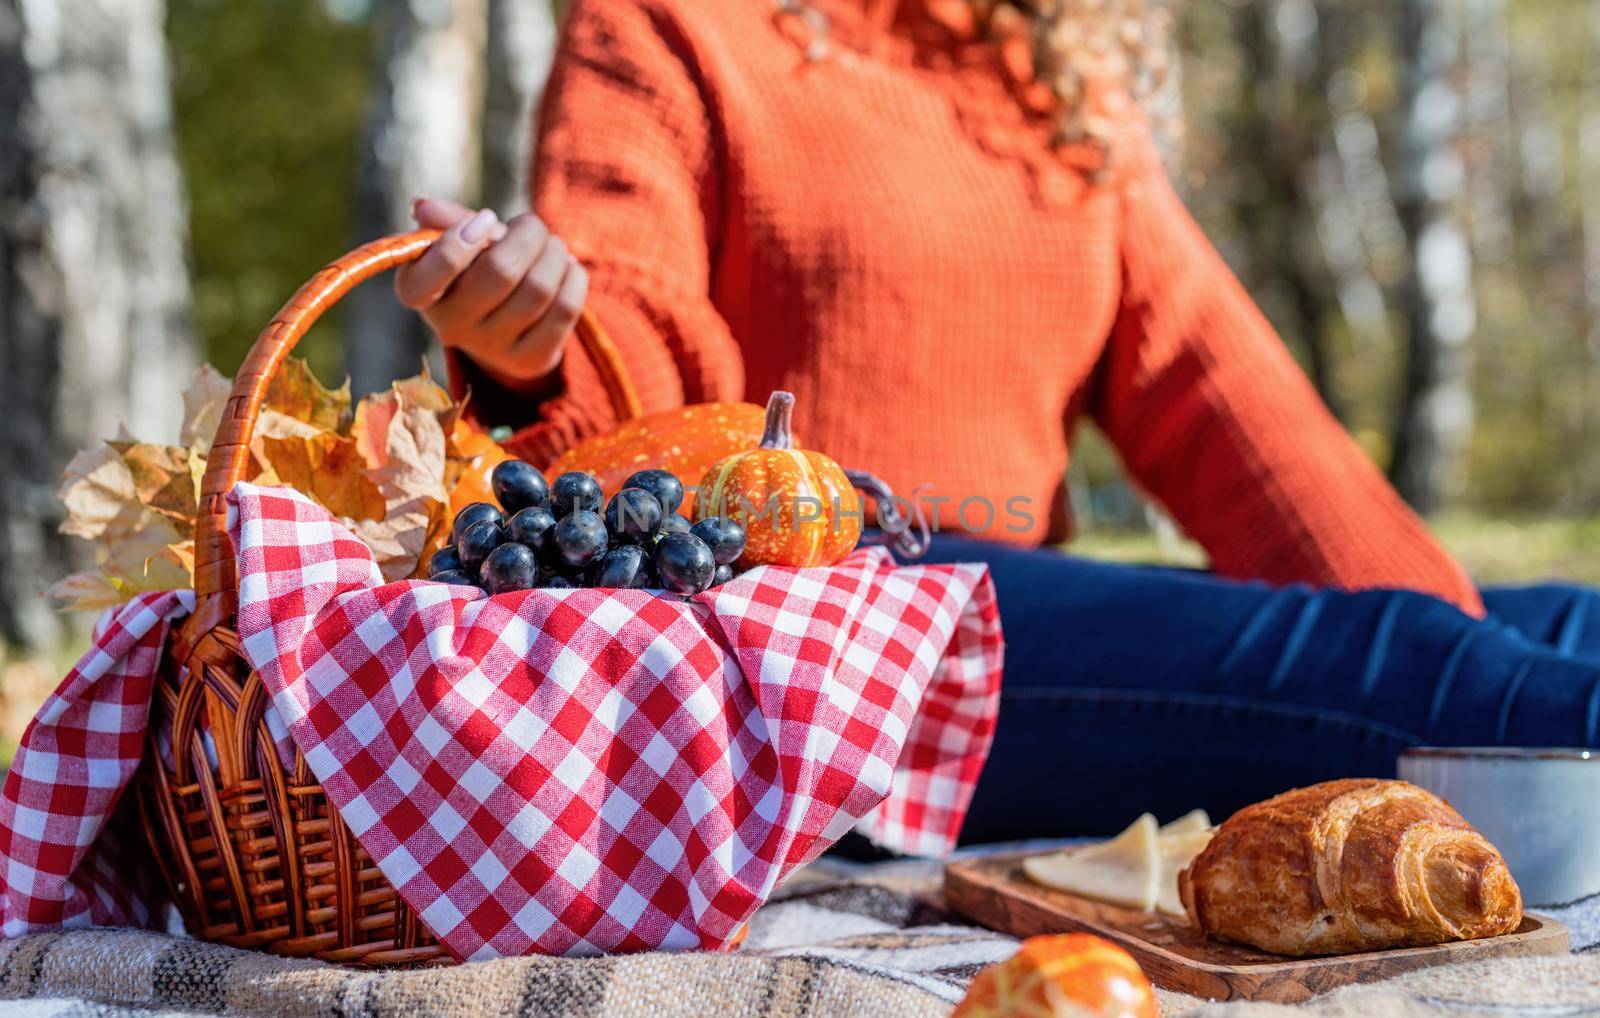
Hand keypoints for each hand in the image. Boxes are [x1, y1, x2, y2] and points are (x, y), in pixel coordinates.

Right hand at [395, 197, 588, 390]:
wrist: (505, 326)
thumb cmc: (478, 269)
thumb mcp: (461, 242)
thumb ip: (447, 221)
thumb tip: (423, 207)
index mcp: (420, 293)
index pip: (429, 273)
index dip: (460, 239)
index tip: (487, 218)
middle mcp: (451, 327)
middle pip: (500, 271)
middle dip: (528, 235)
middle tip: (532, 227)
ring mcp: (491, 348)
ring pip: (539, 288)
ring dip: (555, 254)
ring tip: (553, 246)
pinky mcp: (529, 360)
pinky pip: (564, 309)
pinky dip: (573, 278)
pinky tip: (567, 269)